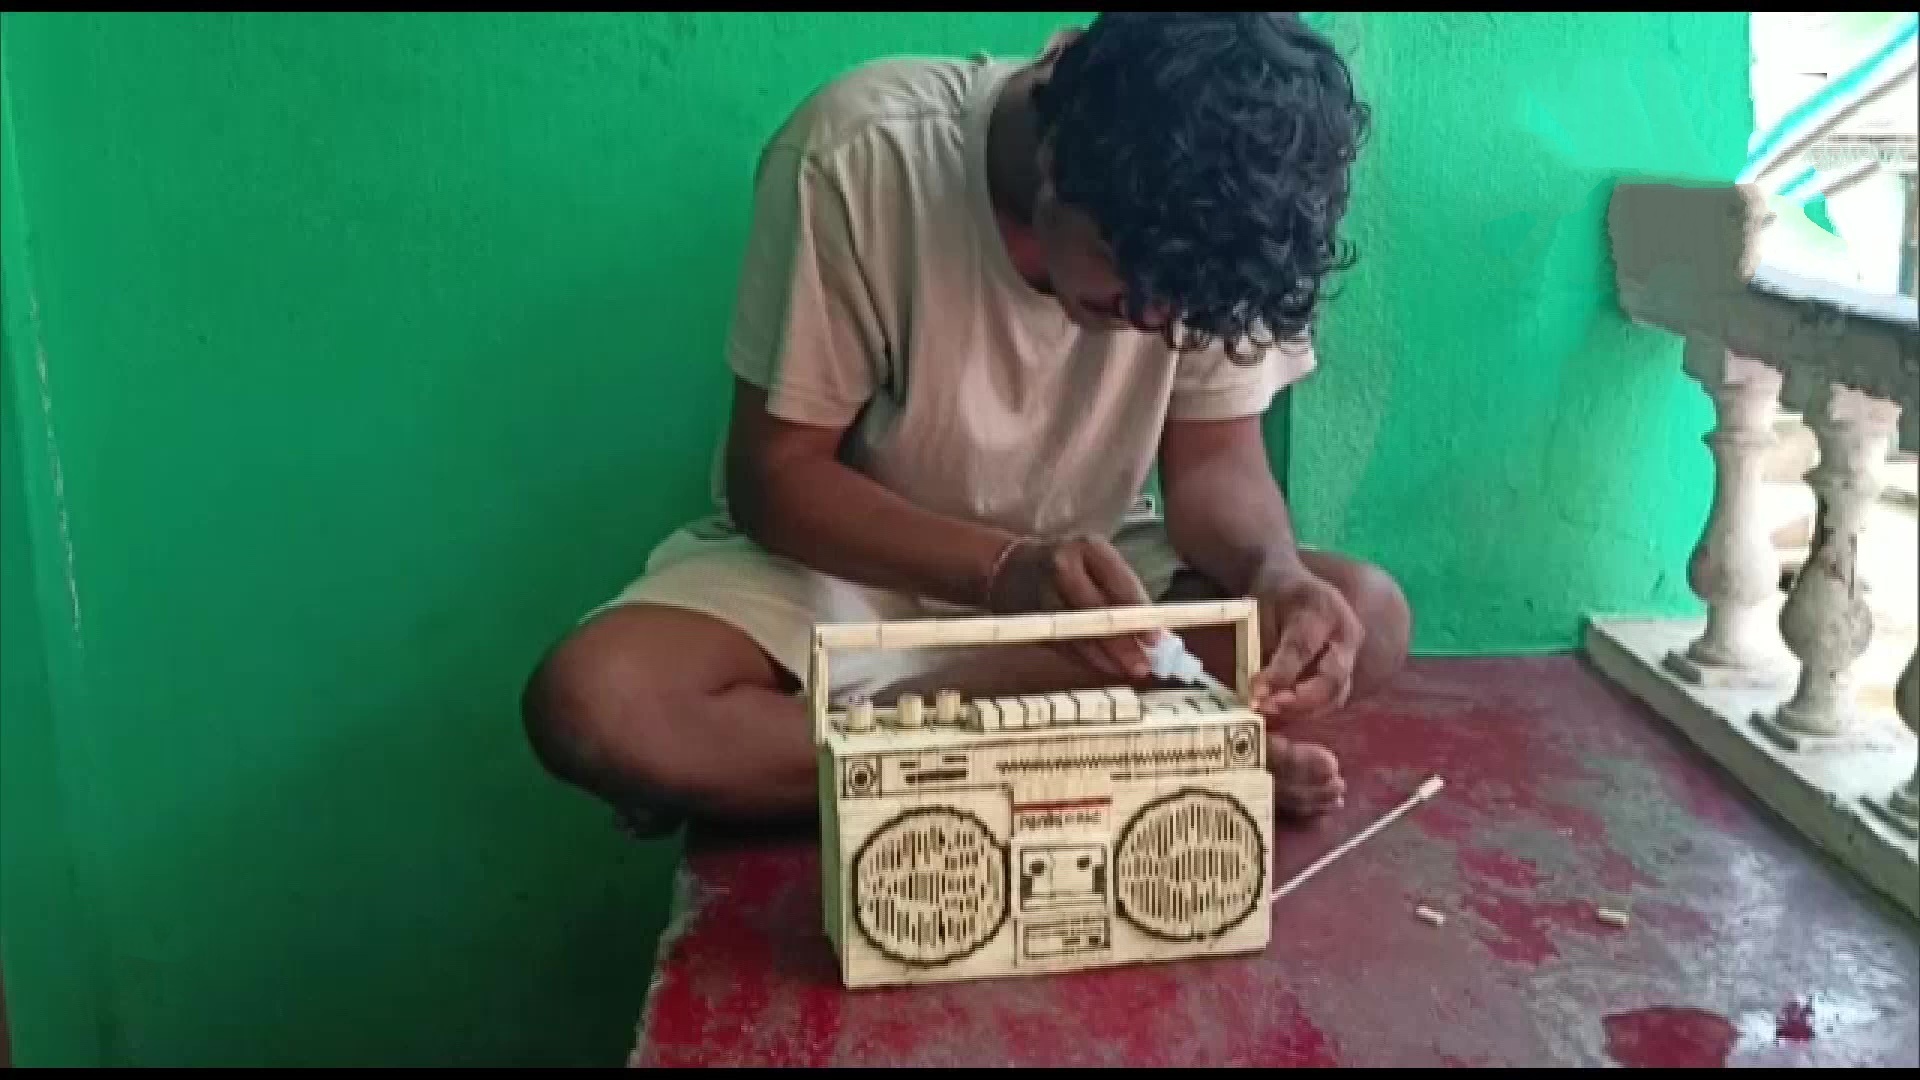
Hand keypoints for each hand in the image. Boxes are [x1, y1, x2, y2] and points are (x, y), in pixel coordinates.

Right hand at [987, 535, 1154, 681]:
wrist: (1007, 567)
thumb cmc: (1066, 562)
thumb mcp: (1095, 560)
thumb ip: (1123, 590)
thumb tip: (1156, 629)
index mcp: (1087, 547)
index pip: (1118, 583)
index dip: (1138, 614)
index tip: (1158, 639)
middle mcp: (1062, 567)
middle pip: (1096, 611)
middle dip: (1122, 643)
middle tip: (1144, 665)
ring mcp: (1043, 594)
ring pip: (1080, 633)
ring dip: (1107, 657)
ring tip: (1130, 670)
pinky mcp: (1033, 620)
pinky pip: (1064, 645)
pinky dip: (1087, 659)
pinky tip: (1107, 668)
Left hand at [1248, 567, 1363, 722]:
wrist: (1291, 585)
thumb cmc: (1272, 597)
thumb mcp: (1260, 610)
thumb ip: (1260, 649)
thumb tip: (1256, 692)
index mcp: (1323, 609)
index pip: (1303, 648)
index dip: (1280, 675)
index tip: (1256, 692)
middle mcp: (1346, 634)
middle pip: (1333, 678)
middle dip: (1300, 701)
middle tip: (1267, 708)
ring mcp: (1351, 654)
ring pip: (1336, 695)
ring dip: (1303, 712)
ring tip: (1271, 714)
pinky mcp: (1347, 671)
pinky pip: (1332, 699)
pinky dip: (1307, 712)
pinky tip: (1282, 715)